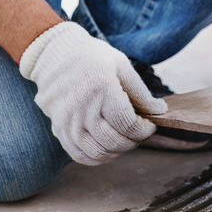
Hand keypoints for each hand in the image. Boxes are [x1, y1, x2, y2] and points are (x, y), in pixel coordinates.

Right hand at [19, 22, 167, 164]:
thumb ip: (141, 92)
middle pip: (115, 141)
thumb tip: (159, 111)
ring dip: (117, 152)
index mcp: (101, 90)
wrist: (52, 54)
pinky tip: (107, 149)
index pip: (128, 124)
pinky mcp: (59, 128)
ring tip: (124, 140)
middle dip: (133, 141)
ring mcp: (68, 121)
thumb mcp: (121, 65)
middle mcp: (83, 109)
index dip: (144, 130)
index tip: (149, 125)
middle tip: (138, 133)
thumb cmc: (91, 57)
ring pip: (98, 152)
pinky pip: (79, 155)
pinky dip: (97, 158)